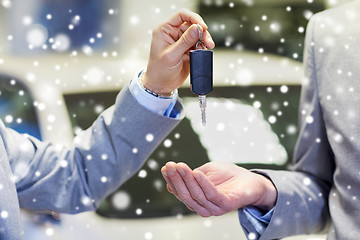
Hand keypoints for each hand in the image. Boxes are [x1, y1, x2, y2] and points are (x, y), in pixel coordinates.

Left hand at [143, 9, 214, 96]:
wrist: (162, 85)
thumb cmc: (159, 71)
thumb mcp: (171, 55)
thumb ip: (185, 41)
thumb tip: (196, 28)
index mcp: (164, 30)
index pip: (181, 15)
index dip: (193, 18)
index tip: (202, 27)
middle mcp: (173, 33)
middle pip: (192, 24)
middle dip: (202, 31)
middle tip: (207, 41)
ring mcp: (181, 41)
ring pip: (197, 34)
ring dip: (204, 39)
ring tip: (208, 46)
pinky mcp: (187, 49)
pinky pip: (198, 43)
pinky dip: (203, 46)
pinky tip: (204, 51)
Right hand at [161, 161, 276, 216]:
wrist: (251, 180)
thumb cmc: (228, 176)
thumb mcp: (205, 172)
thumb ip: (190, 177)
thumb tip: (170, 181)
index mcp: (197, 199)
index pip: (180, 191)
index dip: (172, 179)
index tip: (165, 167)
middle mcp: (204, 206)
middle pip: (186, 195)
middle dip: (177, 180)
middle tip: (171, 166)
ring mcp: (215, 208)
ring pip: (196, 195)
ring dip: (187, 180)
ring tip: (182, 166)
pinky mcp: (226, 205)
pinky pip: (212, 195)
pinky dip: (203, 184)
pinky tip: (197, 173)